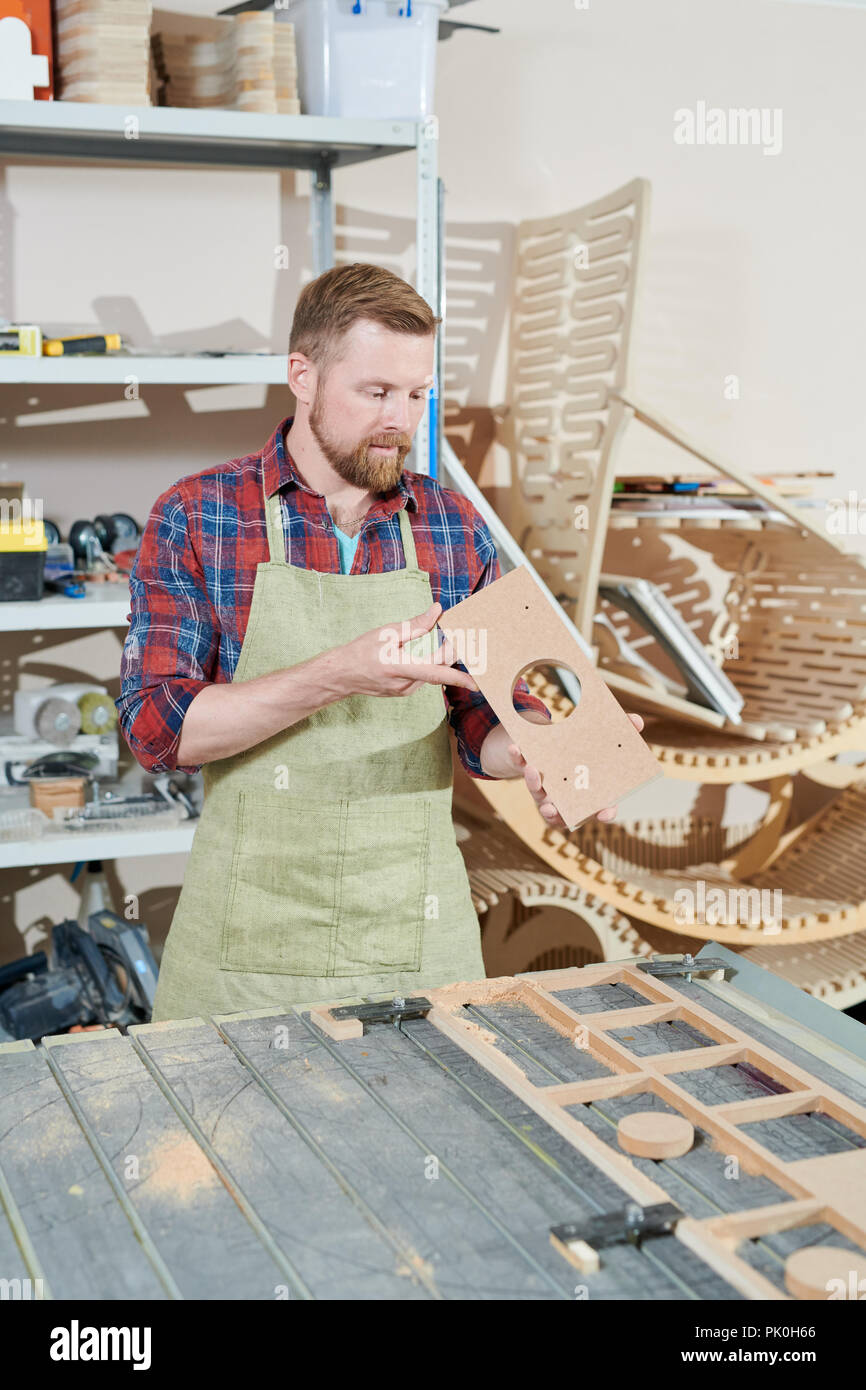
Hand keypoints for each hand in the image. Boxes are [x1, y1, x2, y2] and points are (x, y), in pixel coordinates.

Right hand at [331, 602, 478, 698]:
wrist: (342, 675)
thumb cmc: (361, 651)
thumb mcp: (387, 633)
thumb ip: (416, 625)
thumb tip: (437, 611)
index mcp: (400, 668)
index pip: (436, 673)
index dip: (458, 678)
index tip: (477, 683)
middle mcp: (405, 684)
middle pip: (438, 668)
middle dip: (450, 652)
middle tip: (459, 634)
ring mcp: (405, 691)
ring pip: (431, 673)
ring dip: (439, 658)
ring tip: (446, 640)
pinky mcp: (404, 692)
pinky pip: (423, 677)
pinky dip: (428, 665)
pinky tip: (426, 654)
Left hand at [480, 709, 645, 829]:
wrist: (558, 748)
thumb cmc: (588, 752)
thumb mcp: (604, 742)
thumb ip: (622, 732)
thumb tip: (637, 721)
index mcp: (589, 794)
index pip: (599, 810)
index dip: (603, 813)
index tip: (606, 813)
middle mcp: (566, 798)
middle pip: (561, 812)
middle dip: (554, 812)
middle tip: (551, 807)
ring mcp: (546, 790)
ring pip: (538, 795)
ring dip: (534, 785)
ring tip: (533, 771)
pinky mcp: (530, 774)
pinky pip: (522, 768)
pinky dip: (518, 758)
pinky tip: (516, 748)